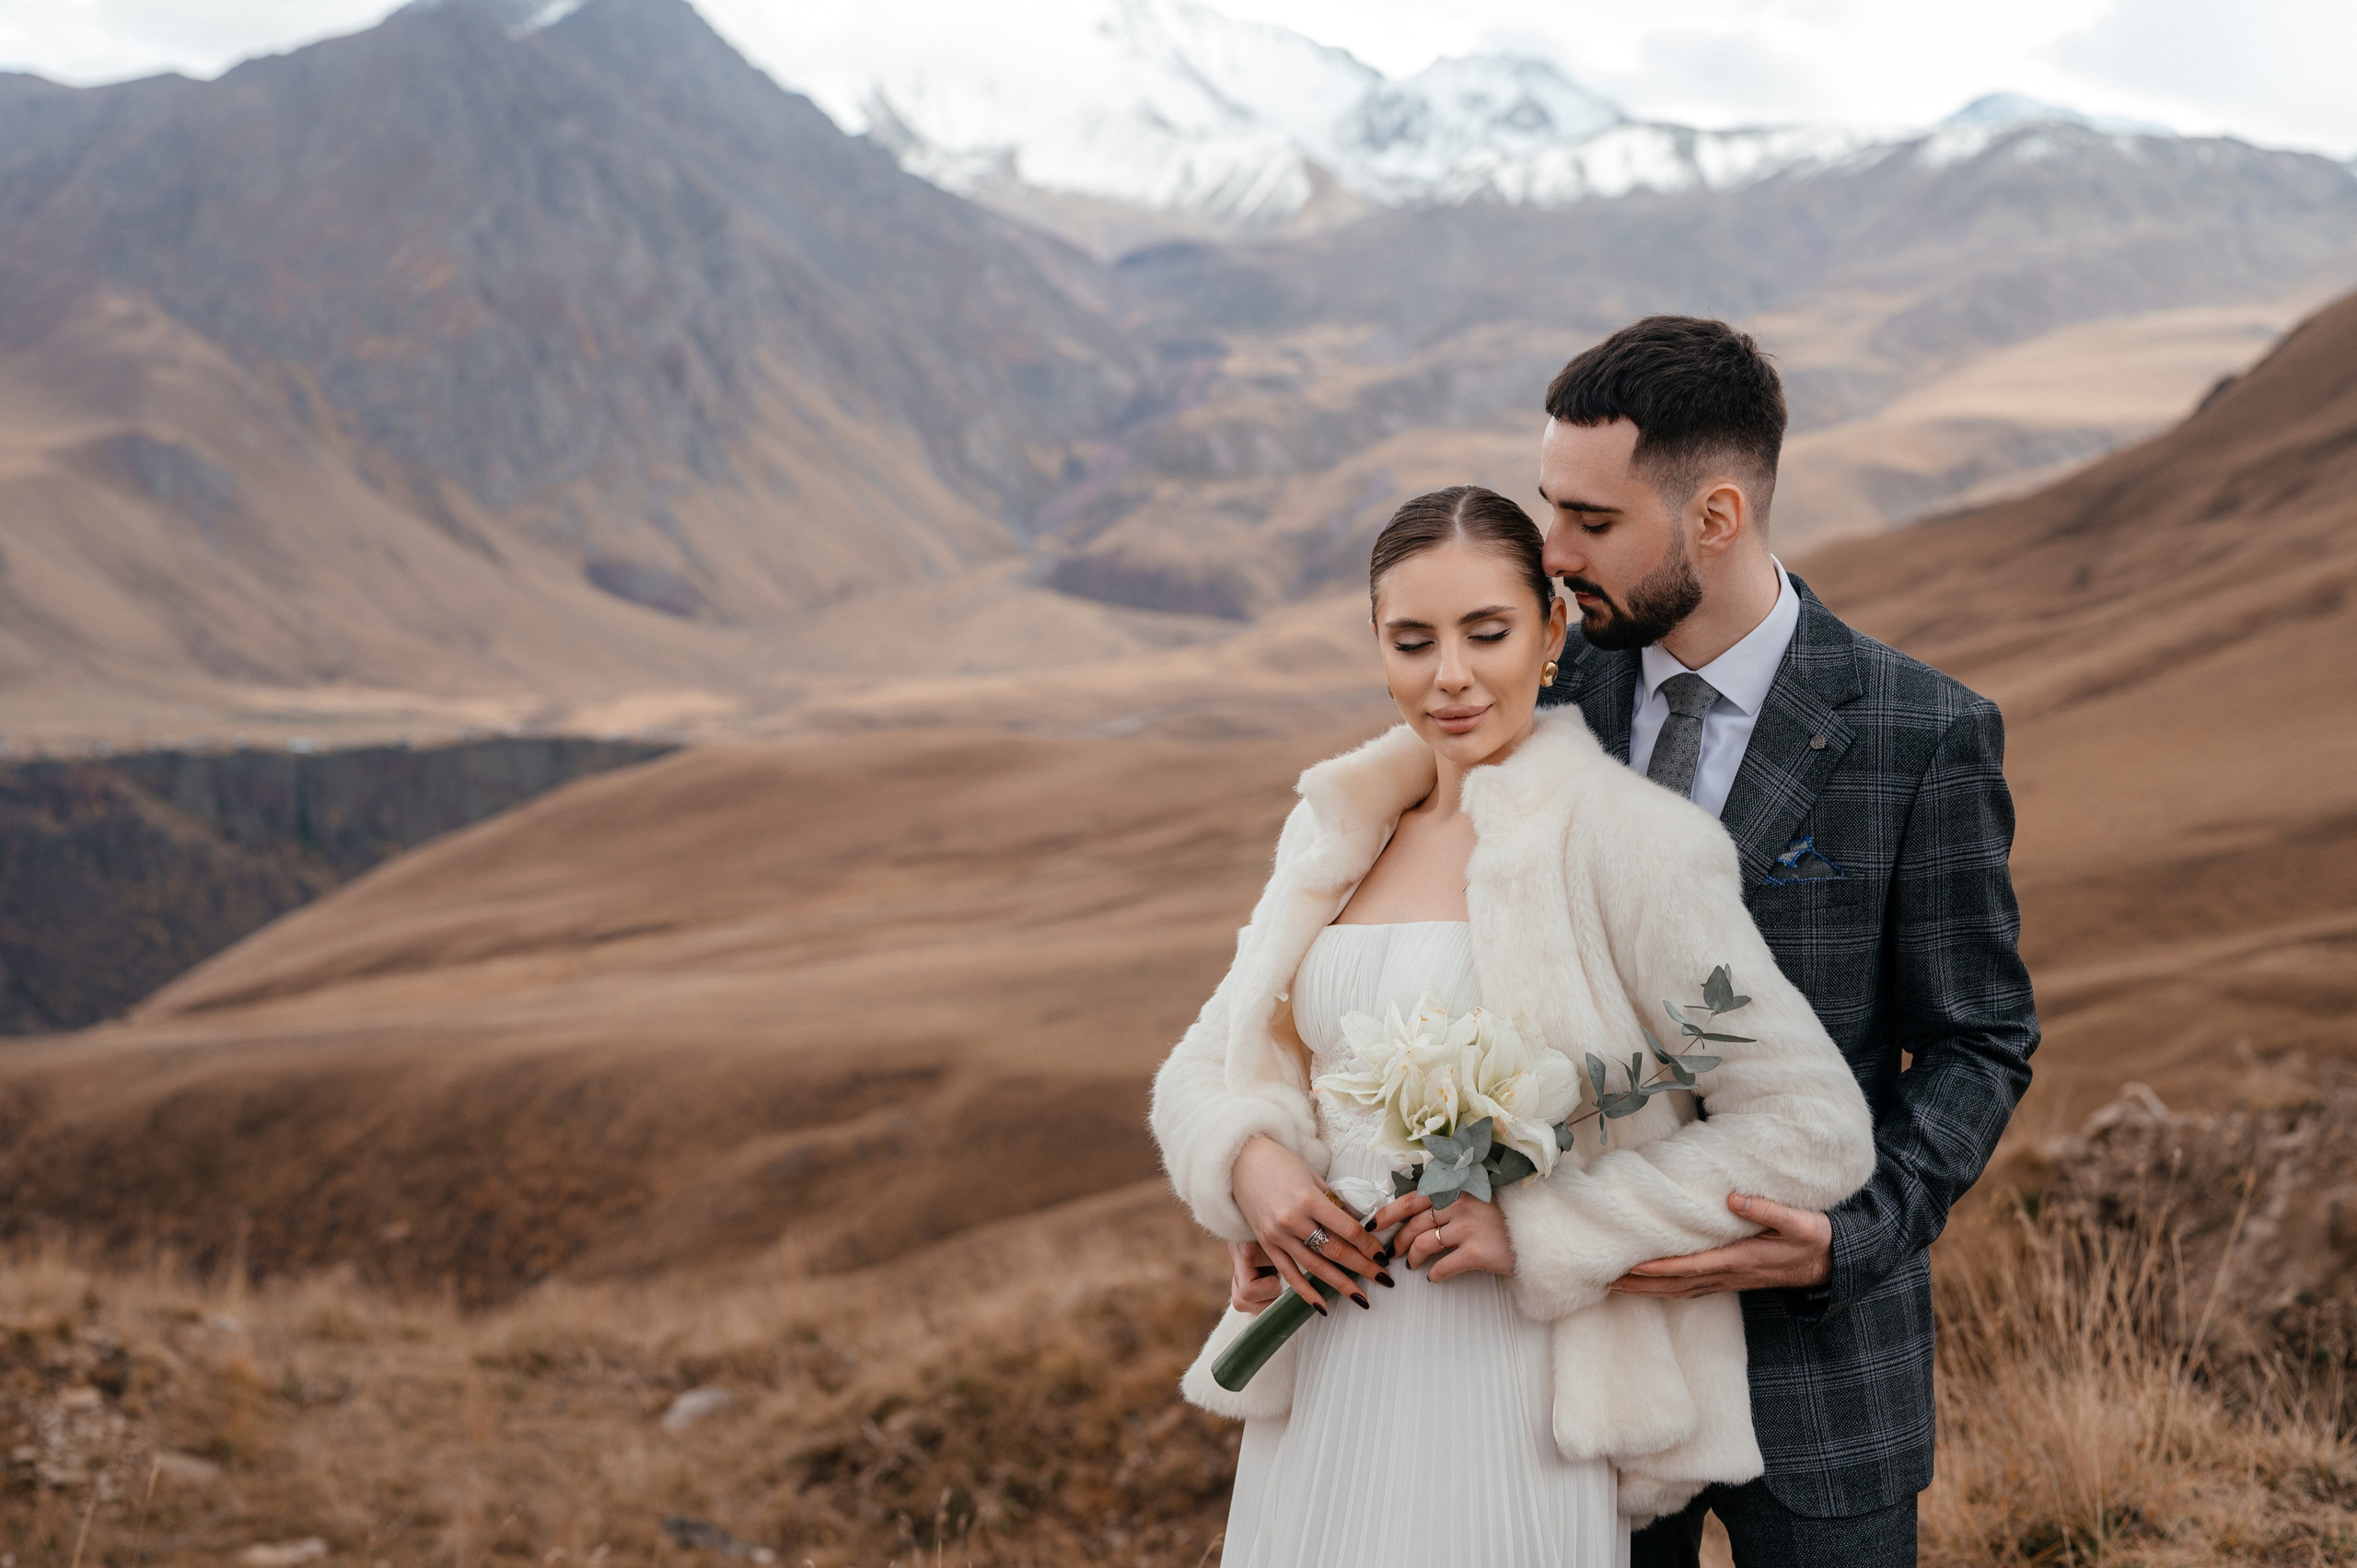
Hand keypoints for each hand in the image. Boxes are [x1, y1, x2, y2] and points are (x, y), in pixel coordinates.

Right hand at [1230, 1136, 1387, 1310]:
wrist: (1241, 1162)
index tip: (1383, 1255)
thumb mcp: (1312, 1177)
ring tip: (1362, 1299)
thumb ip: (1332, 1203)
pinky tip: (1322, 1306)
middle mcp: (1293, 1220)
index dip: (1368, 1245)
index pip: (1347, 1229)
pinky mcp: (1266, 1244)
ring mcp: (1278, 1235)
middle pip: (1336, 1251)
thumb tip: (1357, 1227)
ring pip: (1315, 1267)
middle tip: (1384, 1280)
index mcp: (1308, 1199)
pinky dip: (1306, 1292)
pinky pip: (1288, 1274)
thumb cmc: (1281, 1164)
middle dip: (1364, 1268)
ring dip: (1341, 1285)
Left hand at [1378, 1189, 1515, 1281]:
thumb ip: (1452, 1199)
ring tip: (1411, 1265)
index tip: (1373, 1225)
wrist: (1539, 1235)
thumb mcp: (1479, 1197)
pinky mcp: (1476, 1252)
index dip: (1388, 1212)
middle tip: (1391, 1252)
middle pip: (1413, 1223)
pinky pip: (1443, 1267)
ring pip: (1422, 1244)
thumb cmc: (1507, 1217)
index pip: (1411, 1198)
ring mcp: (1467, 1228)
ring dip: (1411, 1257)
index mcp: (1456, 1188)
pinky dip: (1434, 1274)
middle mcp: (1459, 1204)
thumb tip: (1419, 1211)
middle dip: (1396, 1240)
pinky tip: (1434, 1278)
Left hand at [1609, 1194, 1831, 1297]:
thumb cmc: (1814, 1239)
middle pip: (1678, 1283)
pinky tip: (1652, 1286)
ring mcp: (1731, 1279)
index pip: (1692, 1266)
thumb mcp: (1799, 1222)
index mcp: (1742, 1259)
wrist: (1832, 1263)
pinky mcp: (1733, 1278)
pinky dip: (1669, 1288)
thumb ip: (1767, 1210)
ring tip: (1618, 1285)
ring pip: (1683, 1289)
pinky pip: (1694, 1288)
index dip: (1662, 1267)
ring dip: (1650, 1289)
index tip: (1633, 1266)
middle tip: (1608, 1281)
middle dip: (1644, 1284)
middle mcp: (1731, 1274)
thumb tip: (1733, 1198)